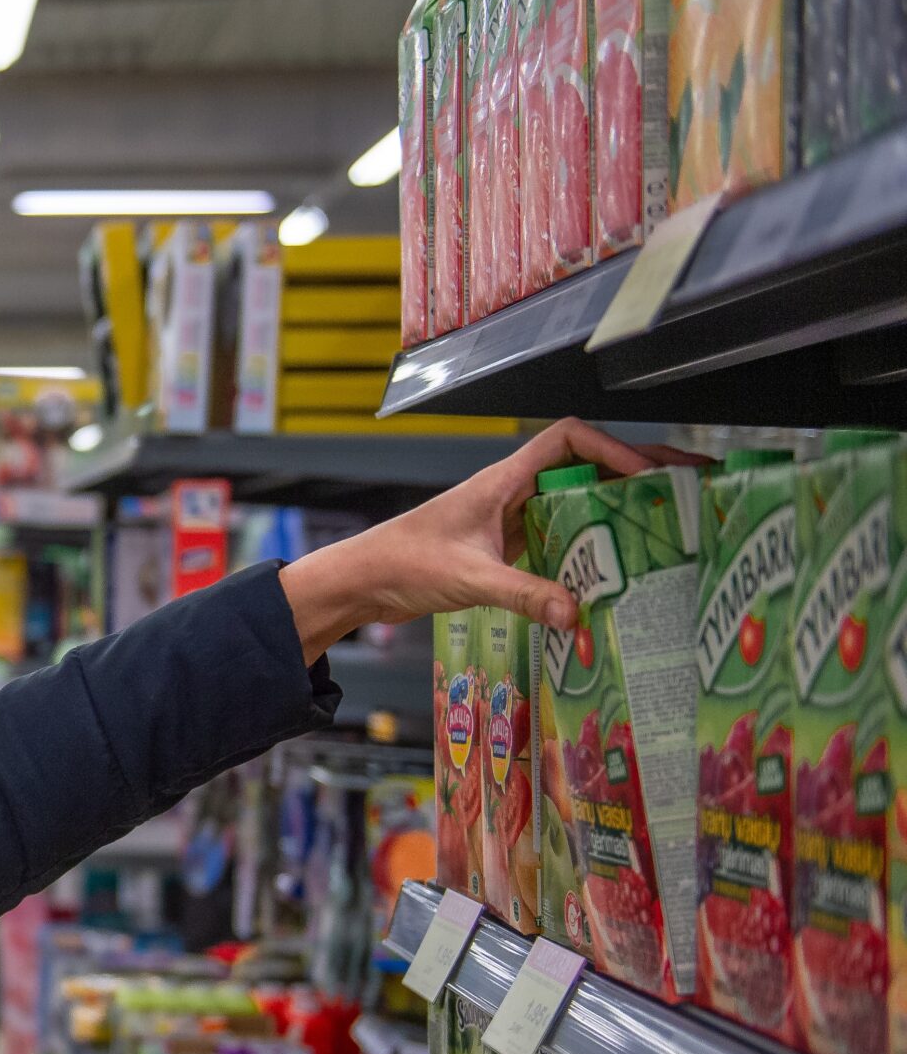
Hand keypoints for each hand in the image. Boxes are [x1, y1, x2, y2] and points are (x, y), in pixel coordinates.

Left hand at [278, 419, 706, 660]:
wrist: (364, 580)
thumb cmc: (404, 562)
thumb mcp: (470, 578)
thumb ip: (523, 594)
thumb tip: (577, 615)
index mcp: (504, 479)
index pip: (569, 439)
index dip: (612, 448)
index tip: (645, 474)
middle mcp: (513, 491)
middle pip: (586, 466)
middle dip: (637, 472)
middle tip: (689, 486)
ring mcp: (512, 518)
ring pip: (578, 501)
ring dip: (619, 507)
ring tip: (669, 521)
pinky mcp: (508, 546)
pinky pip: (562, 535)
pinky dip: (592, 543)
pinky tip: (619, 565)